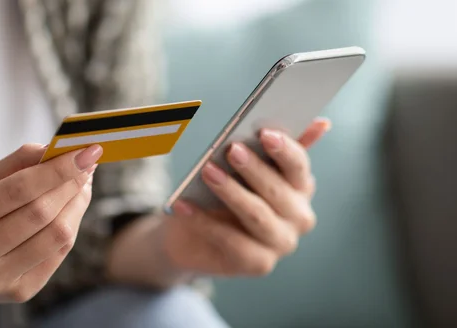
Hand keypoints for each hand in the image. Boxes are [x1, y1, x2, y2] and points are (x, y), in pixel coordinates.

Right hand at [0, 143, 101, 302]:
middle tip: (88, 164)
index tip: (85, 152)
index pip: (17, 190)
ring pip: (55, 236)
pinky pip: (58, 254)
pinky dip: (71, 225)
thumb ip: (16, 163)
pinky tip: (73, 208)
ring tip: (83, 184)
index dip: (57, 170)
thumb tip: (56, 149)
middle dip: (70, 184)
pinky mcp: (19, 293)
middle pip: (40, 214)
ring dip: (77, 204)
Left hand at [164, 118, 329, 276]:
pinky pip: (231, 240)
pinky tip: (183, 204)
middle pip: (278, 190)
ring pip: (257, 215)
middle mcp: (299, 217)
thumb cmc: (220, 192)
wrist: (192, 235)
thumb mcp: (238, 167)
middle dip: (254, 169)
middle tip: (232, 149)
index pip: (299, 166)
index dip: (285, 150)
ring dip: (231, 192)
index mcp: (300, 187)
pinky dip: (204, 221)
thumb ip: (268, 146)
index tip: (265, 133)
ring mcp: (282, 243)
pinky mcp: (259, 263)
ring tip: (207, 172)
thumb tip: (320, 123)